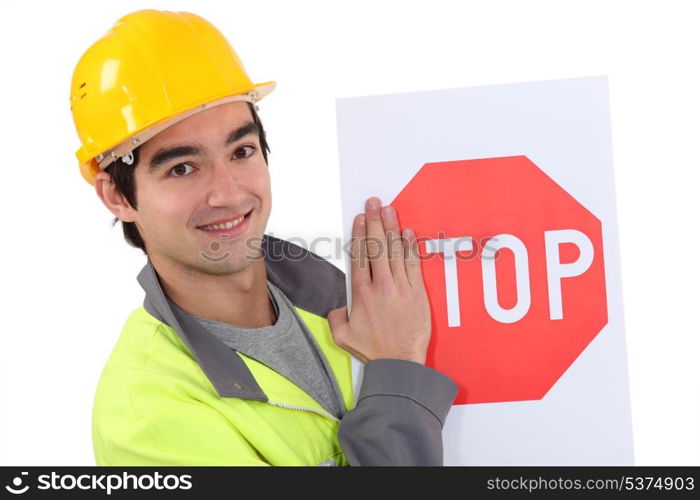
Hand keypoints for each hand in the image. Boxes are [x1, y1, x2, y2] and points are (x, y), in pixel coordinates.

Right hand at [327, 196, 430, 364]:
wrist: (399, 363)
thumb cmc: (373, 350)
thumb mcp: (343, 336)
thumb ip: (336, 316)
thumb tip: (338, 306)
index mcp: (361, 294)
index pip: (359, 255)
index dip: (359, 234)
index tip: (359, 218)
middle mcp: (380, 286)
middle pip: (376, 246)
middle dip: (374, 221)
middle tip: (374, 203)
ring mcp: (400, 288)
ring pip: (394, 251)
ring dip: (391, 228)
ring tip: (389, 210)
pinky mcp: (417, 293)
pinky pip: (413, 264)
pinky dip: (410, 247)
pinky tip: (407, 233)